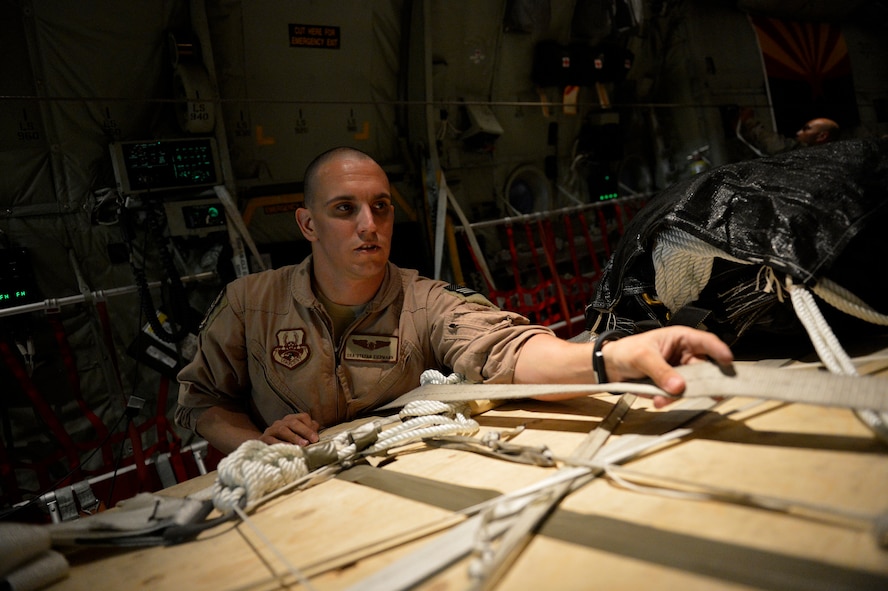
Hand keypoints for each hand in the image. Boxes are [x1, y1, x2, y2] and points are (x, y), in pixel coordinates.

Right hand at [260, 412, 320, 445]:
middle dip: (305, 431)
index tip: (316, 437)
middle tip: (314, 440)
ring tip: (304, 444)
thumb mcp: (296, 435)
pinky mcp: (264, 439)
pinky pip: (272, 440)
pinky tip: (289, 448)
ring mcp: (271, 430)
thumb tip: (316, 428)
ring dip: (294, 437)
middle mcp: (281, 422)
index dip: (310, 426)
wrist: (264, 447)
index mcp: (290, 419)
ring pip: (283, 430)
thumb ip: (307, 430)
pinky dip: (281, 444)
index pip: (303, 417)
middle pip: (294, 422)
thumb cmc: (284, 441)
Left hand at [602, 326, 733, 407]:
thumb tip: (678, 386)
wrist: (612, 367)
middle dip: (705, 381)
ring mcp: (680, 372)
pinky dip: (669, 400)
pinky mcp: (673, 386)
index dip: (719, 350)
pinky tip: (657, 401)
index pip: (705, 342)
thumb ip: (660, 370)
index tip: (728, 360)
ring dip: (681, 394)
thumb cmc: (628, 351)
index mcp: (681, 338)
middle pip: (705, 368)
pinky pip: (678, 396)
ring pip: (692, 386)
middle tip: (712, 392)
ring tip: (662, 399)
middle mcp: (685, 355)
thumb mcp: (643, 356)